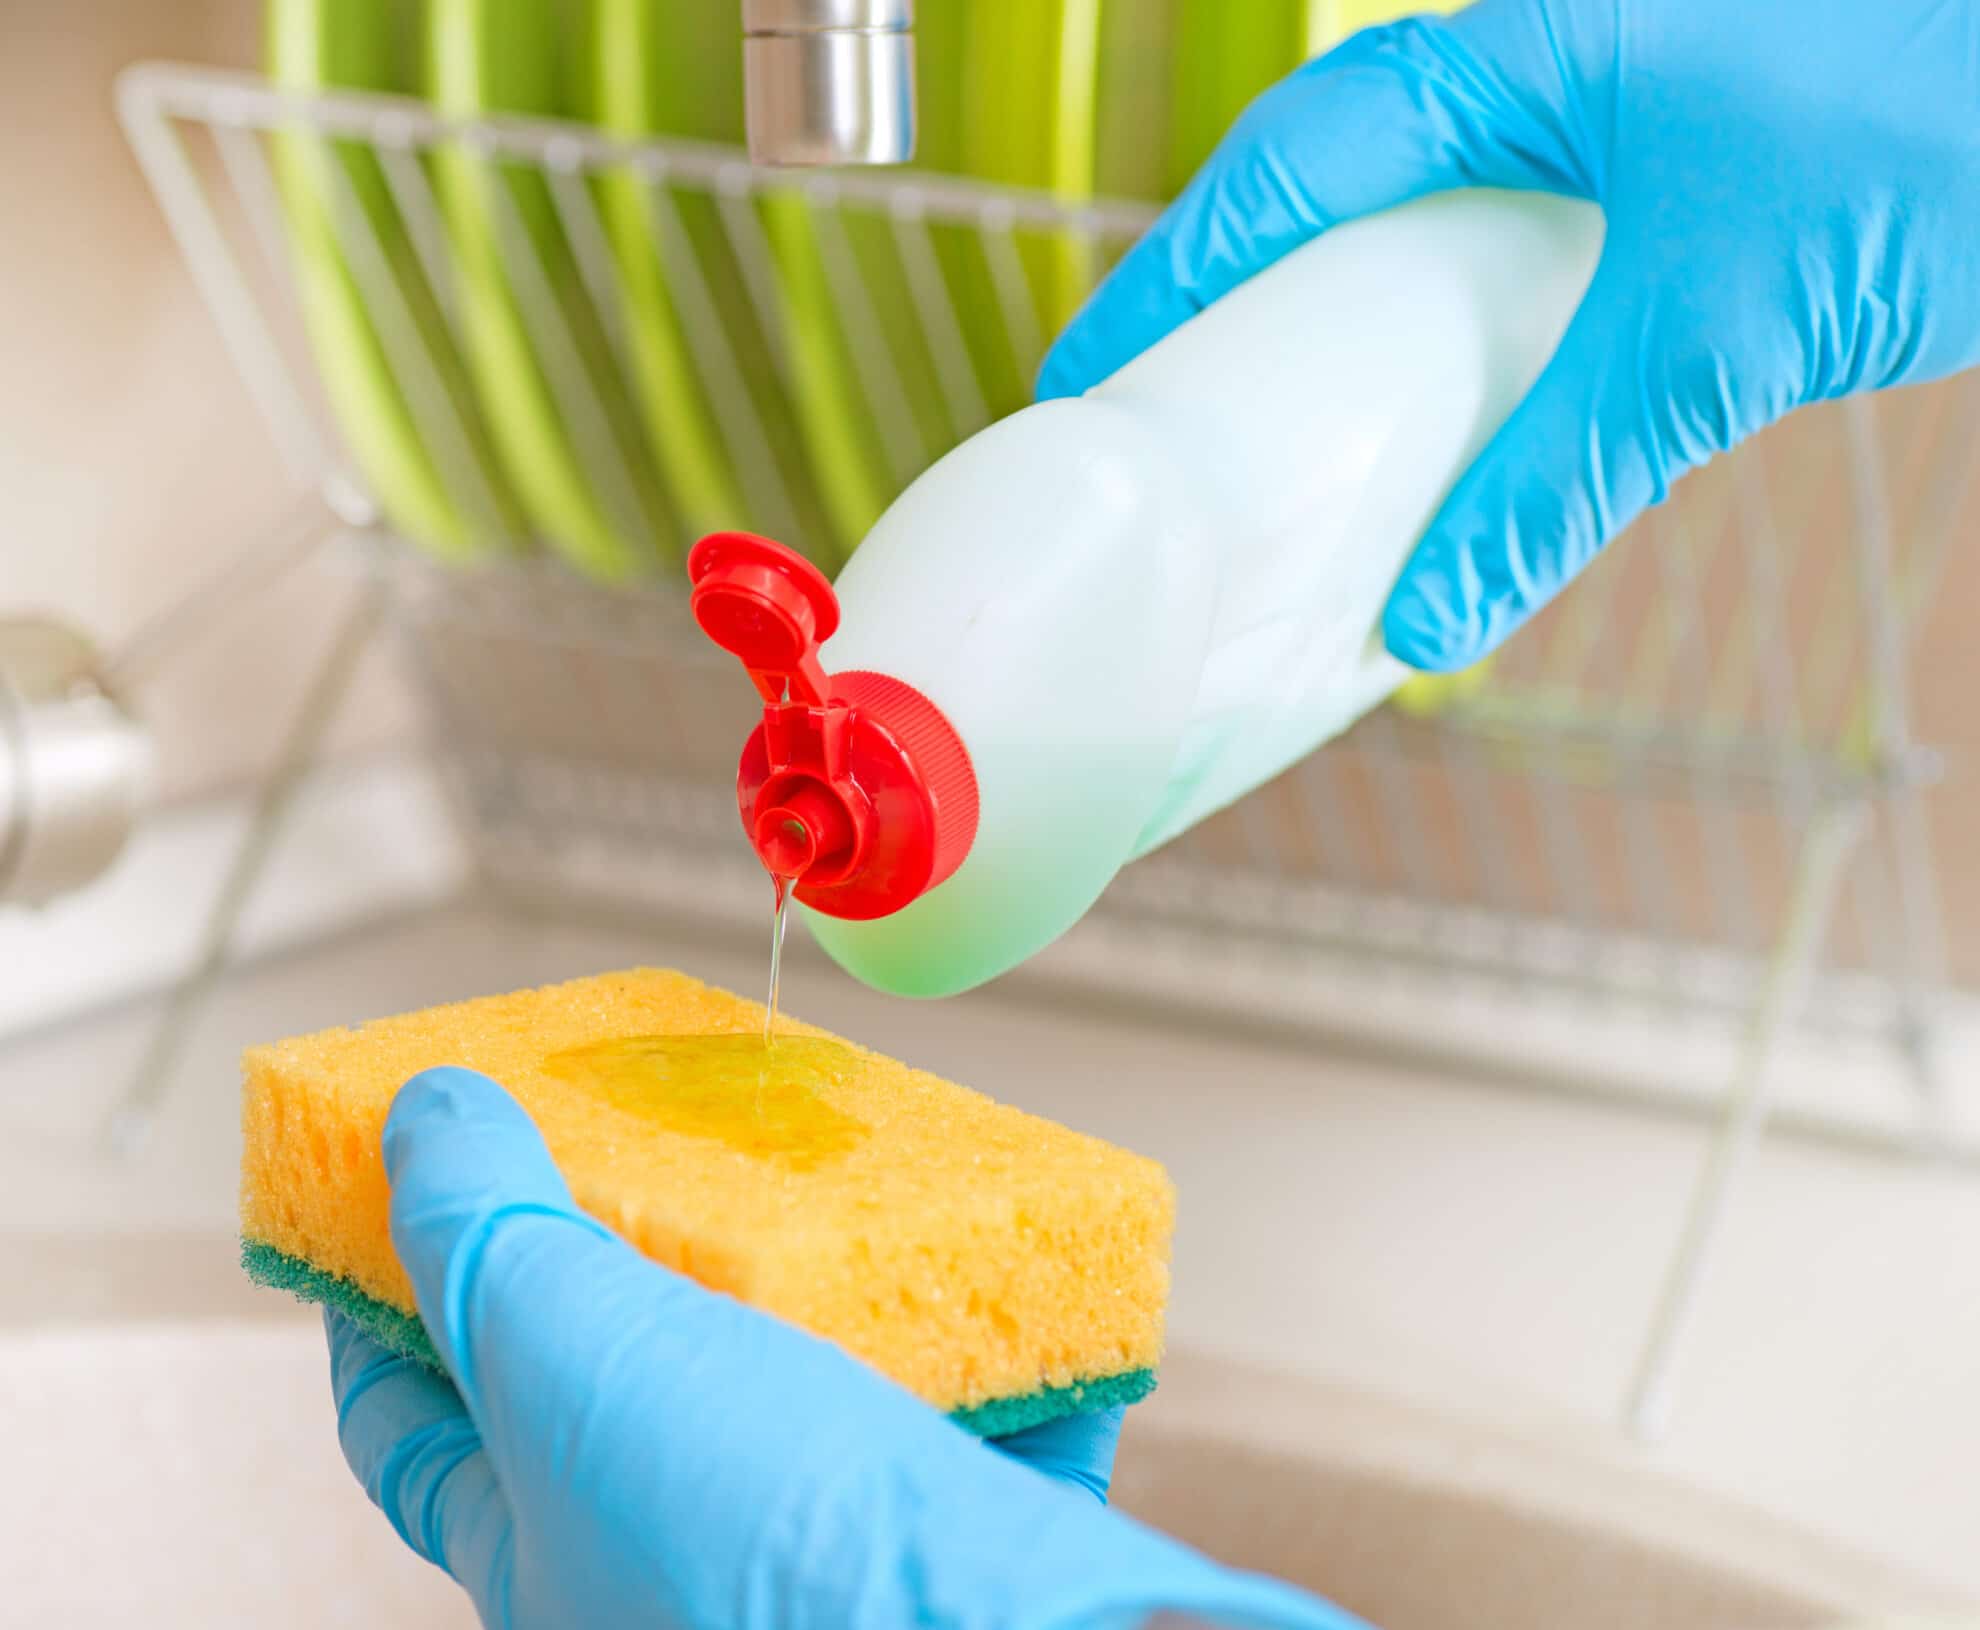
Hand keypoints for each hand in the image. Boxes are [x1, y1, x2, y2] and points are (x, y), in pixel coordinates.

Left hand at [328, 1067, 1364, 1629]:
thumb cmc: (758, 1549)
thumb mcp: (577, 1359)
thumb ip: (486, 1234)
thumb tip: (423, 1115)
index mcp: (545, 1552)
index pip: (415, 1427)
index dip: (381, 1303)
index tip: (395, 1189)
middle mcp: (676, 1559)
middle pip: (626, 1381)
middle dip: (631, 1253)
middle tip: (637, 1137)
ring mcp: (826, 1545)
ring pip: (808, 1382)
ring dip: (814, 1278)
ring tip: (814, 1172)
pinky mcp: (969, 1526)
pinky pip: (980, 1406)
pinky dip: (990, 1328)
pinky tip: (988, 1251)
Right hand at [1039, 0, 1979, 670]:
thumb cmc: (1940, 135)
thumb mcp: (1717, 329)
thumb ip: (1559, 474)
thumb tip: (1427, 620)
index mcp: (1529, 50)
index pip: (1293, 159)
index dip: (1179, 270)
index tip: (1094, 369)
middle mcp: (1555, 68)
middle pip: (1333, 180)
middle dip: (1234, 292)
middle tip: (1156, 409)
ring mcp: (1618, 117)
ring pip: (1426, 219)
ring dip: (1344, 320)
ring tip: (1263, 429)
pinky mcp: (1678, 180)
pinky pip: (1520, 259)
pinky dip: (1459, 341)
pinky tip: (1441, 424)